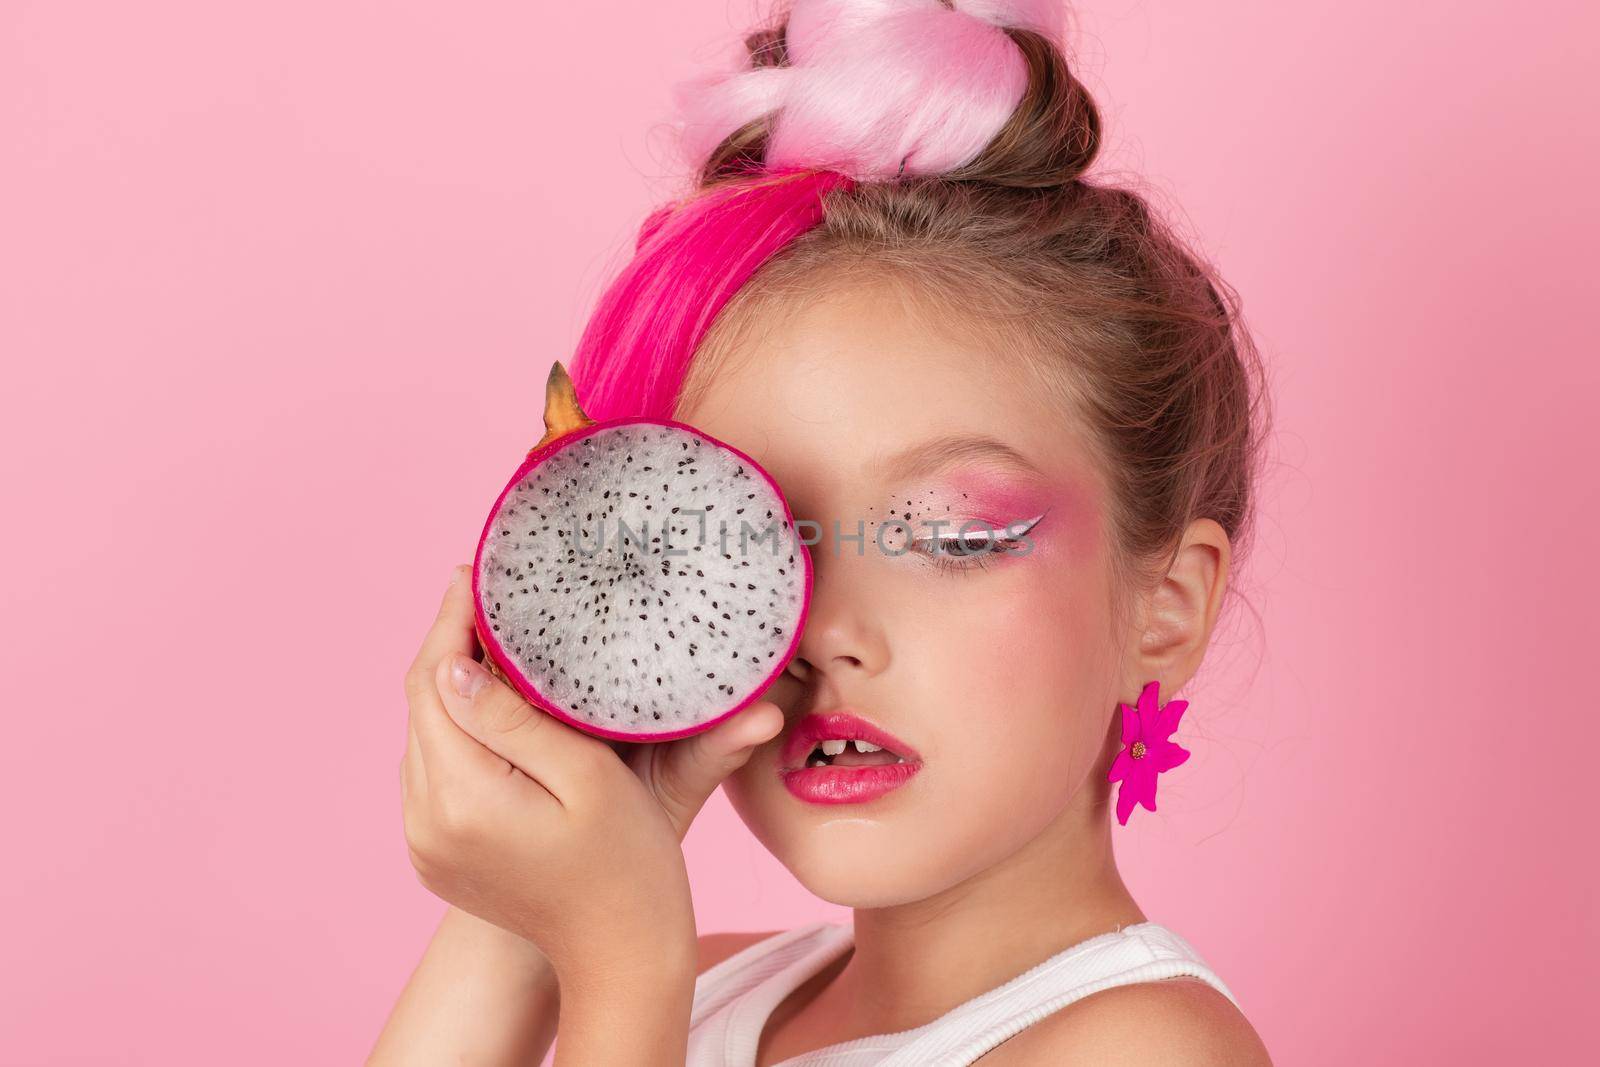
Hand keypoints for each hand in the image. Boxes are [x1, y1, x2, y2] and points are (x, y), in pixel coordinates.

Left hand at [399, 565, 769, 987]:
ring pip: (426, 735)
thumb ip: (519, 720)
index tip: (474, 573)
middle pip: (422, 706)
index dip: (451, 622)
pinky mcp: (435, 853)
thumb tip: (458, 666)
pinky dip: (459, 729)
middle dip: (451, 645)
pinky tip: (494, 702)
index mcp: (461, 800)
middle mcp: (426, 822)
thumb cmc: (628, 865)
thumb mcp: (590, 779)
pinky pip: (435, 768)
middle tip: (490, 592)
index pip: (434, 684)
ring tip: (496, 636)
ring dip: (453, 686)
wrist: (621, 954)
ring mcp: (424, 843)